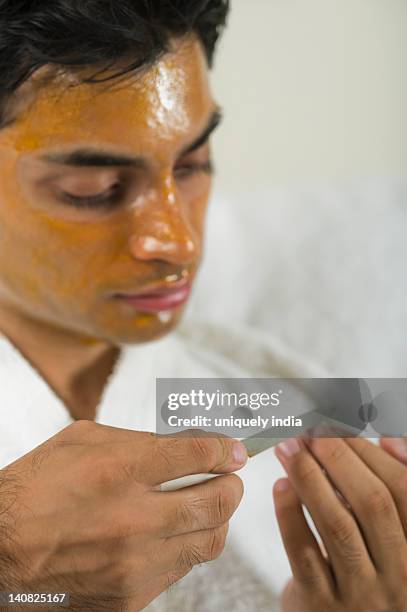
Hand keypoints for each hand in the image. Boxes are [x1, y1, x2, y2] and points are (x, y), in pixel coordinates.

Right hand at [0, 420, 246, 610]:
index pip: (196, 454)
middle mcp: (131, 518)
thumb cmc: (36, 485)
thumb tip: (190, 443)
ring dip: (218, 519)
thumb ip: (140, 440)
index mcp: (119, 470)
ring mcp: (132, 563)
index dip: (225, 449)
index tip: (234, 450)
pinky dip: (186, 548)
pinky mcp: (128, 597)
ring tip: (209, 506)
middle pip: (216, 502)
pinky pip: (180, 570)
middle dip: (233, 486)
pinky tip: (175, 534)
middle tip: (230, 478)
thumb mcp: (82, 440)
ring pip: (208, 542)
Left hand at [272, 435, 406, 611]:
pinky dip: (289, 513)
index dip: (370, 453)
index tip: (340, 426)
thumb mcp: (392, 538)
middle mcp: (399, 576)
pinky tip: (281, 485)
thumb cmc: (371, 572)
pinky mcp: (320, 605)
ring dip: (309, 477)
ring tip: (289, 449)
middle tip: (310, 432)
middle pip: (372, 504)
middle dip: (338, 458)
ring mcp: (361, 595)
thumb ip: (395, 493)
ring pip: (337, 526)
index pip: (403, 491)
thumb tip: (388, 440)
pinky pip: (303, 552)